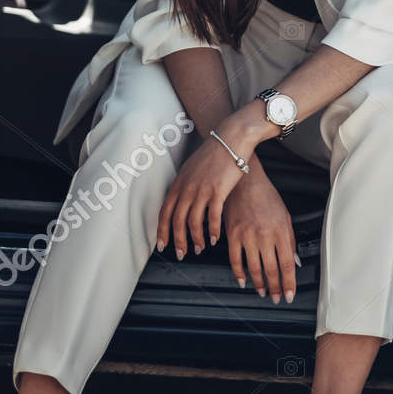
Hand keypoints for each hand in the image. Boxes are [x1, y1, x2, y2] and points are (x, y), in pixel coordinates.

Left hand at [155, 110, 263, 257]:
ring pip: (194, 222)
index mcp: (178, 183)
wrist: (230, 139)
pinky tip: (215, 239)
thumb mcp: (191, 168)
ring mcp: (202, 190)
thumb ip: (184, 185)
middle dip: (178, 241)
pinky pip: (212, 217)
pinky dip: (212, 231)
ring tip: (200, 248)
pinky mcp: (218, 191)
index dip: (162, 231)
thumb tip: (180, 200)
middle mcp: (187, 188)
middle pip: (177, 220)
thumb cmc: (213, 154)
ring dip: (196, 239)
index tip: (162, 245)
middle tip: (182, 254)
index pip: (165, 212)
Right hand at [221, 168, 299, 302]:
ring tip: (262, 292)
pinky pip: (235, 260)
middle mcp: (265, 236)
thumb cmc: (266, 197)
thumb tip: (294, 261)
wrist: (246, 182)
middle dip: (275, 288)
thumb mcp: (285, 216)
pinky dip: (239, 274)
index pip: (287, 265)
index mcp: (281, 232)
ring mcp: (247, 236)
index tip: (290, 294)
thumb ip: (290, 240)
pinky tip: (243, 281)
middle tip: (277, 297)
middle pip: (271, 270)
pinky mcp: (232, 235)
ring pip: (254, 268)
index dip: (289, 283)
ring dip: (259, 284)